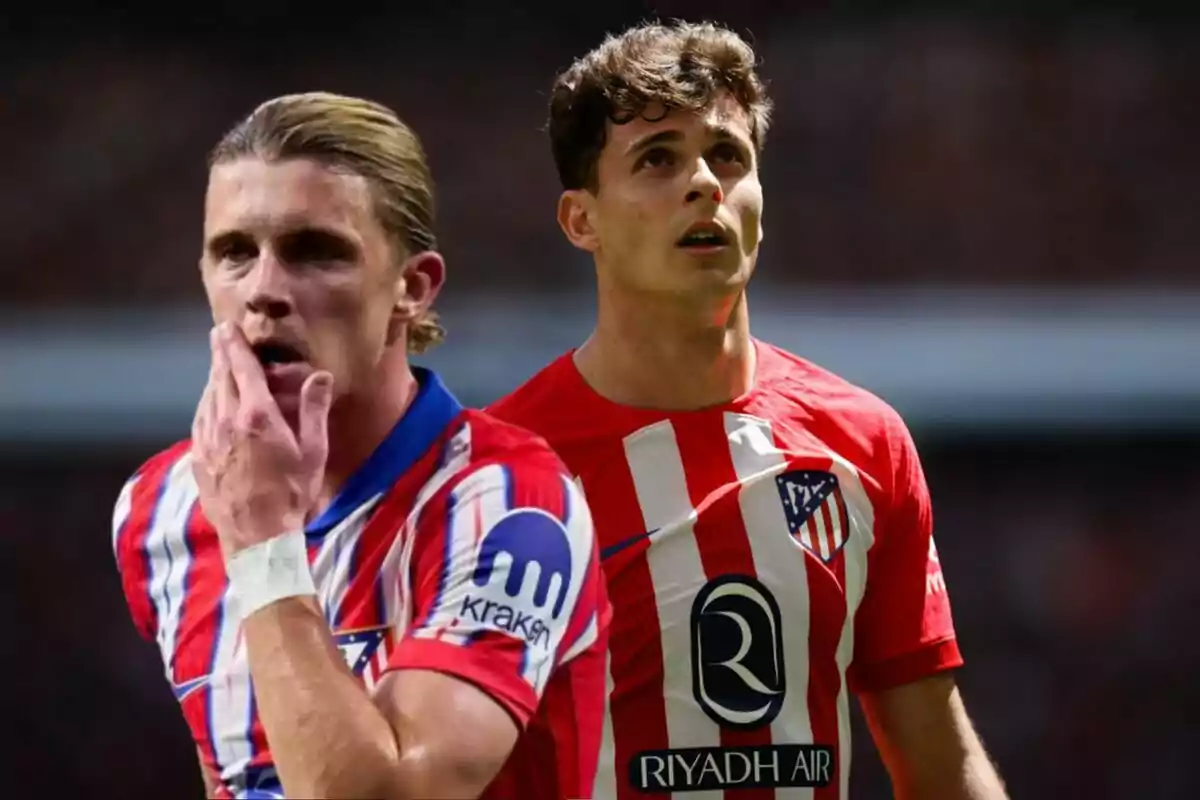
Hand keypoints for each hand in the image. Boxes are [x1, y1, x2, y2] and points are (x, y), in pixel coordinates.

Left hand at [191, 322, 332, 559]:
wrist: (257, 539)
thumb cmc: (292, 495)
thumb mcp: (313, 452)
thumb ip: (314, 411)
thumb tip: (320, 376)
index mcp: (256, 416)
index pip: (241, 369)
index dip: (234, 345)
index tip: (227, 327)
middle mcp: (225, 422)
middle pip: (219, 378)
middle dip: (220, 355)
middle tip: (220, 336)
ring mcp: (207, 441)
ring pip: (207, 398)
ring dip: (213, 378)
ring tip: (218, 367)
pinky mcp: (198, 458)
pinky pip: (200, 420)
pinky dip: (207, 404)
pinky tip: (212, 405)